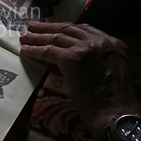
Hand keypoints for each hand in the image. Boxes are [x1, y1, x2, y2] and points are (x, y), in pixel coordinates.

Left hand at [20, 21, 140, 139]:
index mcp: (113, 43)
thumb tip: (77, 59)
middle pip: (68, 29)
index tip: (53, 28)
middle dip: (48, 28)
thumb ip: (97, 59)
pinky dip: (34, 50)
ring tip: (24, 36)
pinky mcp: (71, 58)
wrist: (116, 113)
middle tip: (32, 26)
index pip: (84, 30)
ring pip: (56, 38)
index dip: (65, 29)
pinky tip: (25, 50)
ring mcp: (86, 48)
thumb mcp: (112, 70)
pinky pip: (48, 51)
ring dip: (37, 37)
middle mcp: (100, 41)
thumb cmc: (115, 101)